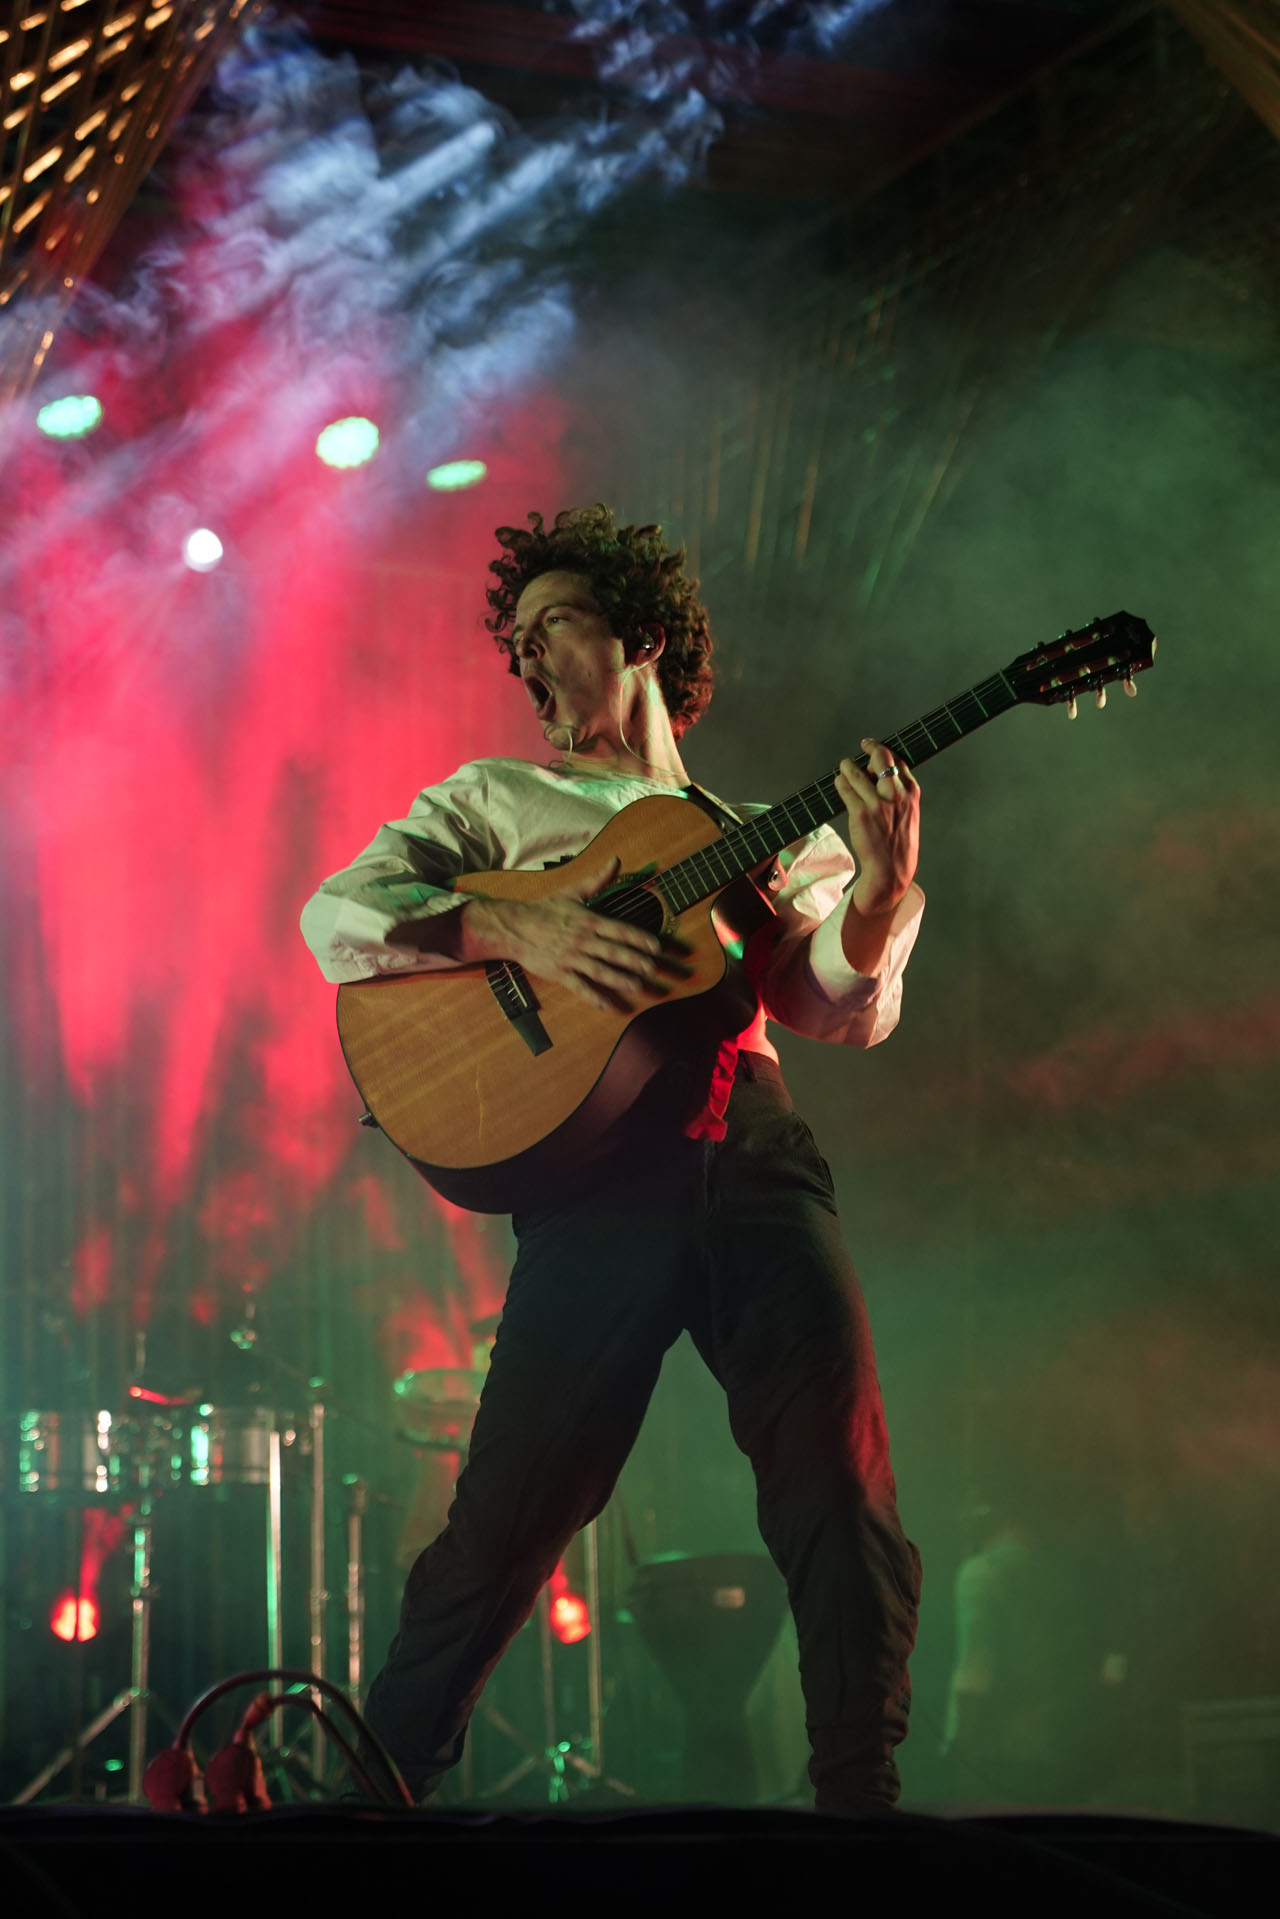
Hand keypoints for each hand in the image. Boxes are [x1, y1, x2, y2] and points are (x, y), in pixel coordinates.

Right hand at [461, 857, 686, 1010]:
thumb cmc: (546, 909)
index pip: (619, 929)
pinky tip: (608, 1006)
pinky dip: (594, 996)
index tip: (657, 946)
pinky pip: (579, 986)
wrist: (514, 926)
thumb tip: (616, 860)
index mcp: (588, 920)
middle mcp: (582, 939)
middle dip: (634, 960)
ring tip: (637, 986)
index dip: (639, 938)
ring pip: (599, 970)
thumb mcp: (573, 892)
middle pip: (613, 951)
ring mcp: (571, 957)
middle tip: (653, 968)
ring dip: (619, 979)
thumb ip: (598, 879)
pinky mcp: (559, 972)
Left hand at [834, 738, 920, 918]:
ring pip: (856, 770)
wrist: (892, 870)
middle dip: (870, 748)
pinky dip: (840, 782)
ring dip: (848, 765)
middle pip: (881, 757)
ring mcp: (878, 803)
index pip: (898, 760)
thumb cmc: (898, 843)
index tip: (874, 747)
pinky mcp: (860, 813)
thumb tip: (878, 773)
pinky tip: (839, 782)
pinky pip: (844, 787)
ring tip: (844, 766)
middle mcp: (896, 794)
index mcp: (911, 793)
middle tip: (863, 745)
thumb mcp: (909, 814)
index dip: (884, 751)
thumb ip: (900, 794)